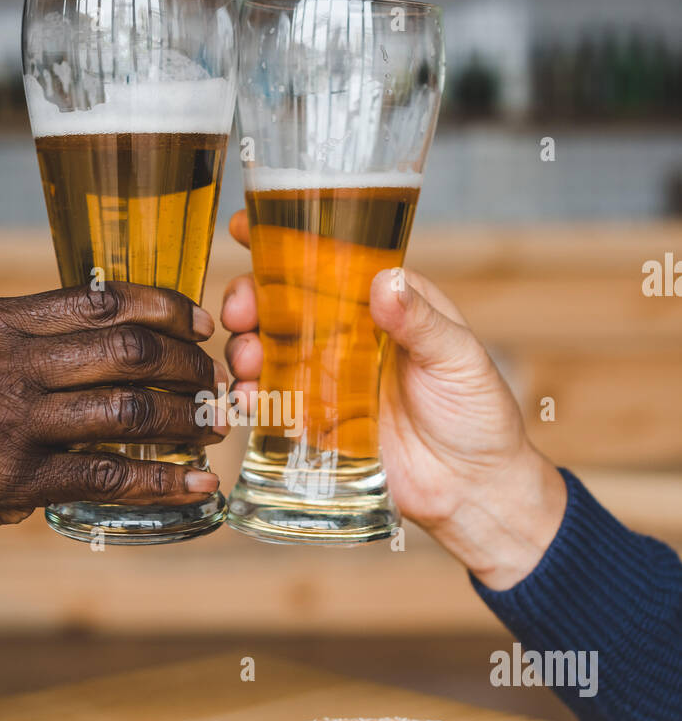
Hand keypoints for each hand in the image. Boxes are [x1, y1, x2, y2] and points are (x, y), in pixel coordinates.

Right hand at [0, 282, 224, 544]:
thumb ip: (40, 330)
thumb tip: (130, 323)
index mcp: (0, 322)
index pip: (102, 300)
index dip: (165, 309)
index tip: (202, 324)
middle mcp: (9, 366)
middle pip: (127, 352)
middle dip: (187, 365)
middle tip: (214, 380)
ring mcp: (16, 423)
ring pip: (128, 411)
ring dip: (184, 418)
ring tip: (211, 426)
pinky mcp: (23, 478)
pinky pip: (110, 475)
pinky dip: (163, 482)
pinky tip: (195, 484)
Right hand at [221, 210, 565, 589]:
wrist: (473, 492)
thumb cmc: (480, 416)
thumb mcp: (459, 359)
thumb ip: (421, 322)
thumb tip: (385, 282)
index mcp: (383, 305)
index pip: (329, 260)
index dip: (284, 241)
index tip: (247, 228)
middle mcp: (347, 336)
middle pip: (283, 303)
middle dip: (249, 299)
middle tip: (240, 310)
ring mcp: (327, 380)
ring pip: (268, 350)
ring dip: (245, 348)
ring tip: (248, 361)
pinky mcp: (315, 423)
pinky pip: (272, 403)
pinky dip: (251, 397)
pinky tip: (248, 399)